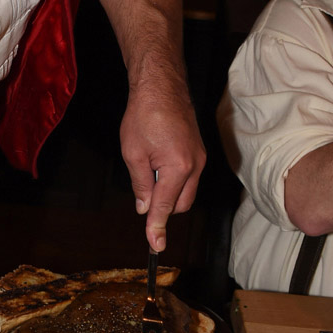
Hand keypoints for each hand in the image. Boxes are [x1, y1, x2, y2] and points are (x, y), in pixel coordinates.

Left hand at [120, 72, 205, 251]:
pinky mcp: (199, 152)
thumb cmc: (144, 115)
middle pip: (180, 204)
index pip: (165, 207)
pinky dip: (173, 181)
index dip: (157, 227)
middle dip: (162, 208)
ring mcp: (200, 158)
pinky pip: (188, 177)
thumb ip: (140, 184)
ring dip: (168, 193)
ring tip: (148, 170)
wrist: (161, 86)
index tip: (155, 246)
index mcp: (178, 168)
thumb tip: (144, 208)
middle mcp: (195, 166)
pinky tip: (157, 165)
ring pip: (186, 192)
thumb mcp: (133, 153)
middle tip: (142, 196)